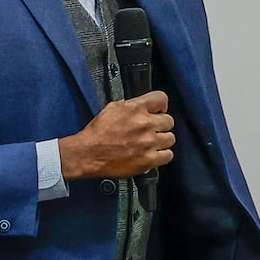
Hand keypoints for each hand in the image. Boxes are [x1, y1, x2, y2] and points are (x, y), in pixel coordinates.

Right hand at [58, 91, 174, 179]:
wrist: (89, 154)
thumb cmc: (97, 133)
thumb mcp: (112, 109)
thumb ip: (131, 106)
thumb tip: (142, 107)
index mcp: (135, 108)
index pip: (161, 99)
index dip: (161, 105)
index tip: (159, 110)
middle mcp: (145, 124)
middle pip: (169, 120)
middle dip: (161, 124)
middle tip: (153, 129)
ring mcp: (148, 143)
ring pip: (170, 138)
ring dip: (162, 140)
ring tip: (153, 143)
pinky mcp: (148, 160)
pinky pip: (168, 155)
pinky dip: (162, 155)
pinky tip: (154, 154)